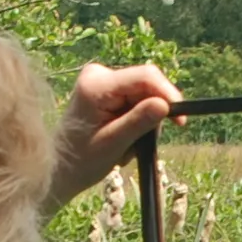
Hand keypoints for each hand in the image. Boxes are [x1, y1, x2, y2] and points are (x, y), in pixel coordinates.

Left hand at [48, 61, 182, 209]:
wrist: (61, 167)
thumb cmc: (81, 160)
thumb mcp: (113, 144)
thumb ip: (138, 122)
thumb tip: (165, 105)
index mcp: (97, 84)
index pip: (144, 77)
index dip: (167, 94)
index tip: (180, 119)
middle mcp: (99, 75)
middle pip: (146, 85)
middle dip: (154, 112)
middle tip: (147, 141)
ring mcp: (103, 81)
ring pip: (144, 94)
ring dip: (145, 120)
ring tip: (130, 145)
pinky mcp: (107, 90)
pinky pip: (136, 100)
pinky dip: (138, 120)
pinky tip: (126, 137)